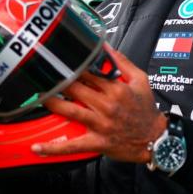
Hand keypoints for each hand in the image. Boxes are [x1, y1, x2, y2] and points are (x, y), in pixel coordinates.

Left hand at [33, 47, 166, 162]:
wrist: (155, 138)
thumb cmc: (147, 109)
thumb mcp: (141, 80)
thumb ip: (122, 62)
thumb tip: (105, 45)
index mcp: (116, 88)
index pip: (88, 73)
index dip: (72, 67)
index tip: (59, 61)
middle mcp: (107, 105)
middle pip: (76, 89)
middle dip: (58, 81)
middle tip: (42, 75)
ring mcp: (101, 124)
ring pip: (71, 111)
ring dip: (52, 103)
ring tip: (38, 97)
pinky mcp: (97, 142)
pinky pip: (73, 145)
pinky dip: (54, 148)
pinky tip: (37, 147)